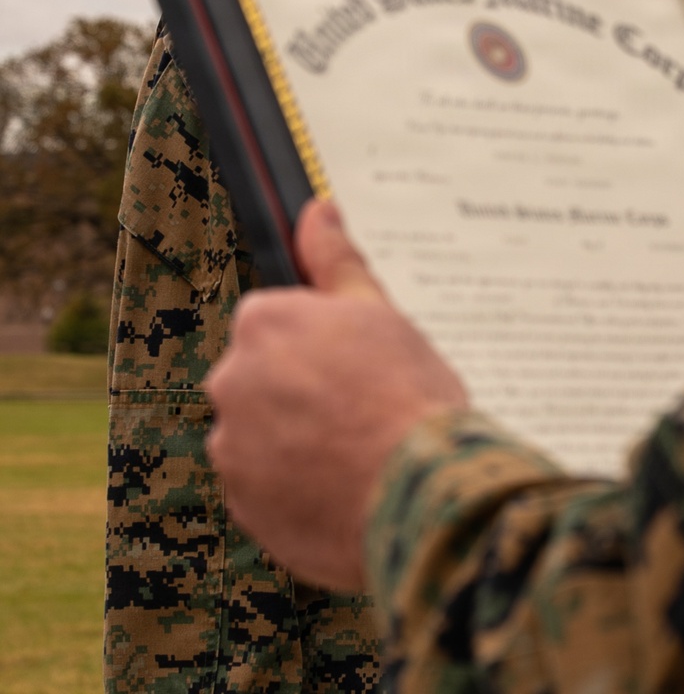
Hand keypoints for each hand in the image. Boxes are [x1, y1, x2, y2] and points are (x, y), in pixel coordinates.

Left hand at [206, 198, 467, 589]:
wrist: (418, 496)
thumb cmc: (406, 397)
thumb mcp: (379, 311)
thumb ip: (336, 260)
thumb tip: (318, 210)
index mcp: (262, 323)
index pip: (278, 324)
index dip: (322, 345)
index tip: (356, 365)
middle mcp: (232, 381)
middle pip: (264, 378)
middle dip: (302, 391)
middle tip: (360, 408)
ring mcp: (233, 447)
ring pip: (262, 434)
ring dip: (295, 441)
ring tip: (355, 453)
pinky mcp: (243, 506)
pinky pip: (265, 488)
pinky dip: (294, 488)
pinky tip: (341, 488)